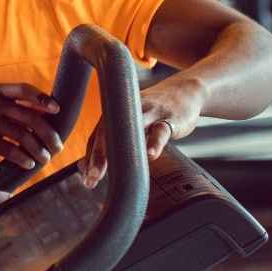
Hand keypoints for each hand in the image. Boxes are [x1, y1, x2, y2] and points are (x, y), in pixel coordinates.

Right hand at [0, 83, 63, 171]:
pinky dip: (22, 158)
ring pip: (21, 136)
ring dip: (38, 150)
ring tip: (46, 158)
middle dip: (48, 134)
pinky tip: (28, 163)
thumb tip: (46, 113)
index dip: (42, 99)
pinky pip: (7, 150)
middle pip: (28, 117)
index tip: (57, 110)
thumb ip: (12, 103)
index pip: (23, 89)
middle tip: (58, 146)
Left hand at [79, 77, 204, 187]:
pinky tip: (151, 155)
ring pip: (130, 132)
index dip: (89, 157)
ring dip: (120, 152)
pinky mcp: (169, 118)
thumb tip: (90, 165)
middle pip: (106, 134)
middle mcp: (126, 110)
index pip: (97, 137)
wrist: (186, 91)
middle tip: (90, 179)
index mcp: (115, 113)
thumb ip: (116, 142)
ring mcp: (147, 112)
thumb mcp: (133, 124)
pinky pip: (160, 131)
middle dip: (97, 158)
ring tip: (115, 173)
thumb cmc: (155, 112)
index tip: (85, 177)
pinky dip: (155, 142)